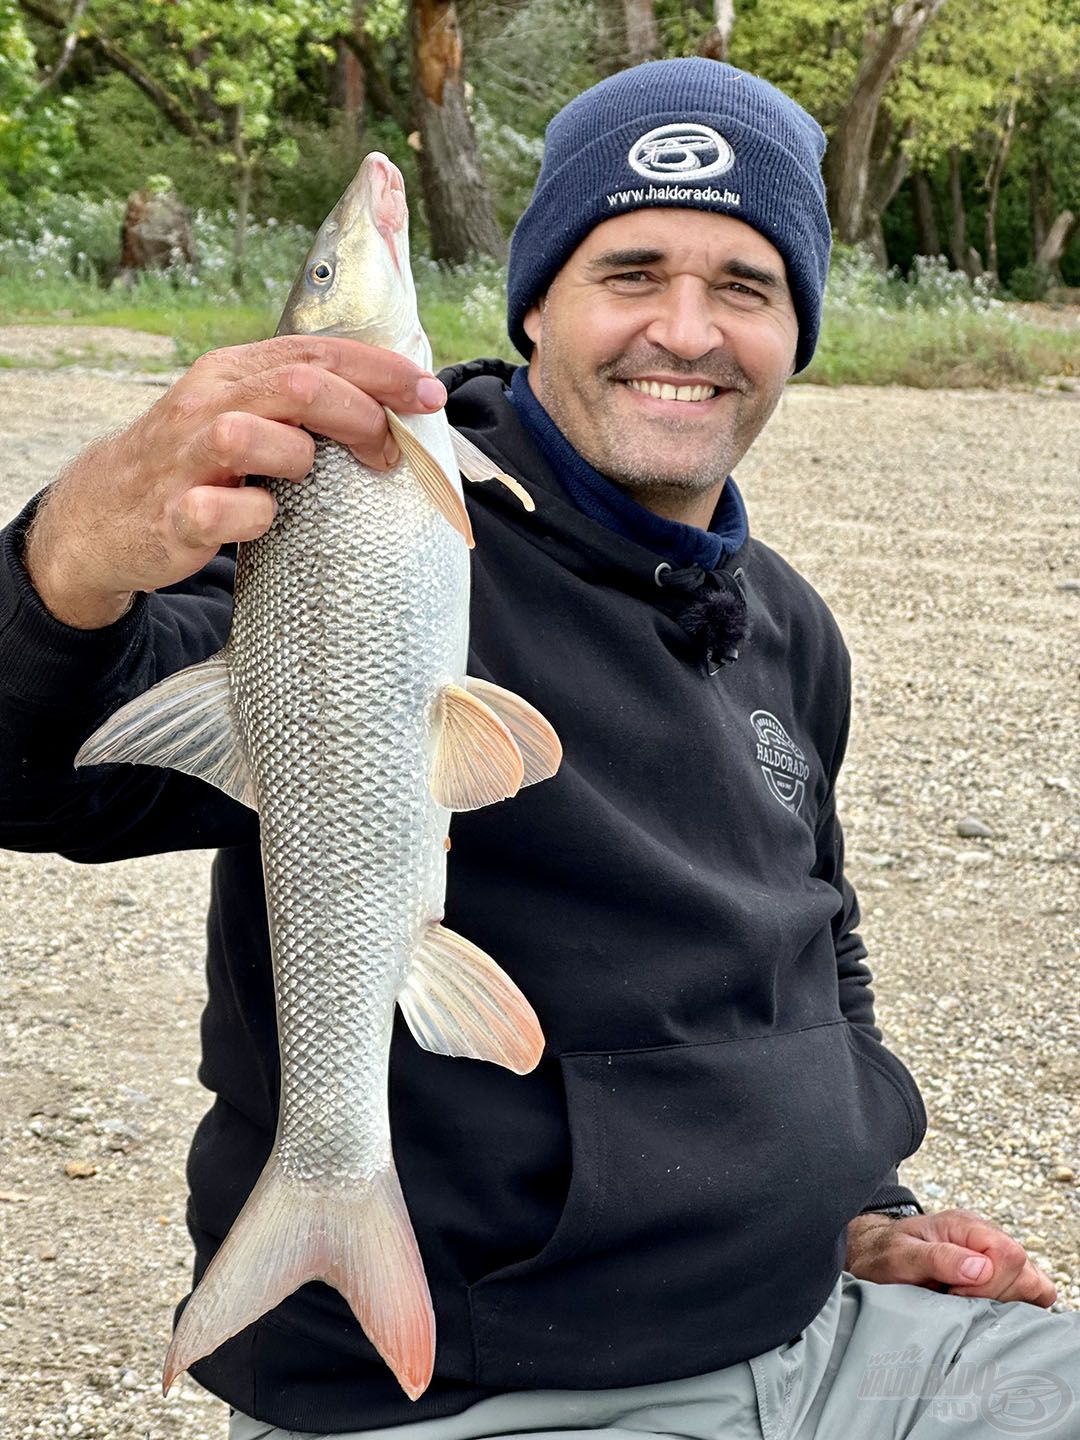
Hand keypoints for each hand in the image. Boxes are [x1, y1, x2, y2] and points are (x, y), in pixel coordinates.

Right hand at [23, 335, 446, 628]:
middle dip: (361, 414)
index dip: (381, 371)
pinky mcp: (173, 514)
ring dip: (298, 458)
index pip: (317, 353)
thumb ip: (305, 405)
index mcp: (234, 373)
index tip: (430, 395)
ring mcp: (185, 458)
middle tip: (391, 451)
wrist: (103, 515)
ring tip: (304, 478)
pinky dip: (253, 518)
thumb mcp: (246, 416)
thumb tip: (395, 406)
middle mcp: (208, 404)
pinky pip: (220, 510)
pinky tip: (258, 521)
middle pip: (298, 386)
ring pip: (251, 435)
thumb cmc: (197, 466)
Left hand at [846, 1209, 1056, 1306]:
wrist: (875, 1258)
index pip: (1008, 1254)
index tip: (955, 1293)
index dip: (988, 1283)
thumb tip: (982, 1268)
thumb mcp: (900, 1255)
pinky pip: (1029, 1295)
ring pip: (1033, 1286)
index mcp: (965, 1225)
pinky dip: (1013, 1307)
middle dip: (994, 1297)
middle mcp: (985, 1237)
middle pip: (1025, 1272)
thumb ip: (938, 1258)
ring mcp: (994, 1257)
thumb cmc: (885, 1255)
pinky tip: (982, 1309)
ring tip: (967, 1303)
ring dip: (1005, 1303)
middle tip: (956, 1298)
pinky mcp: (999, 1278)